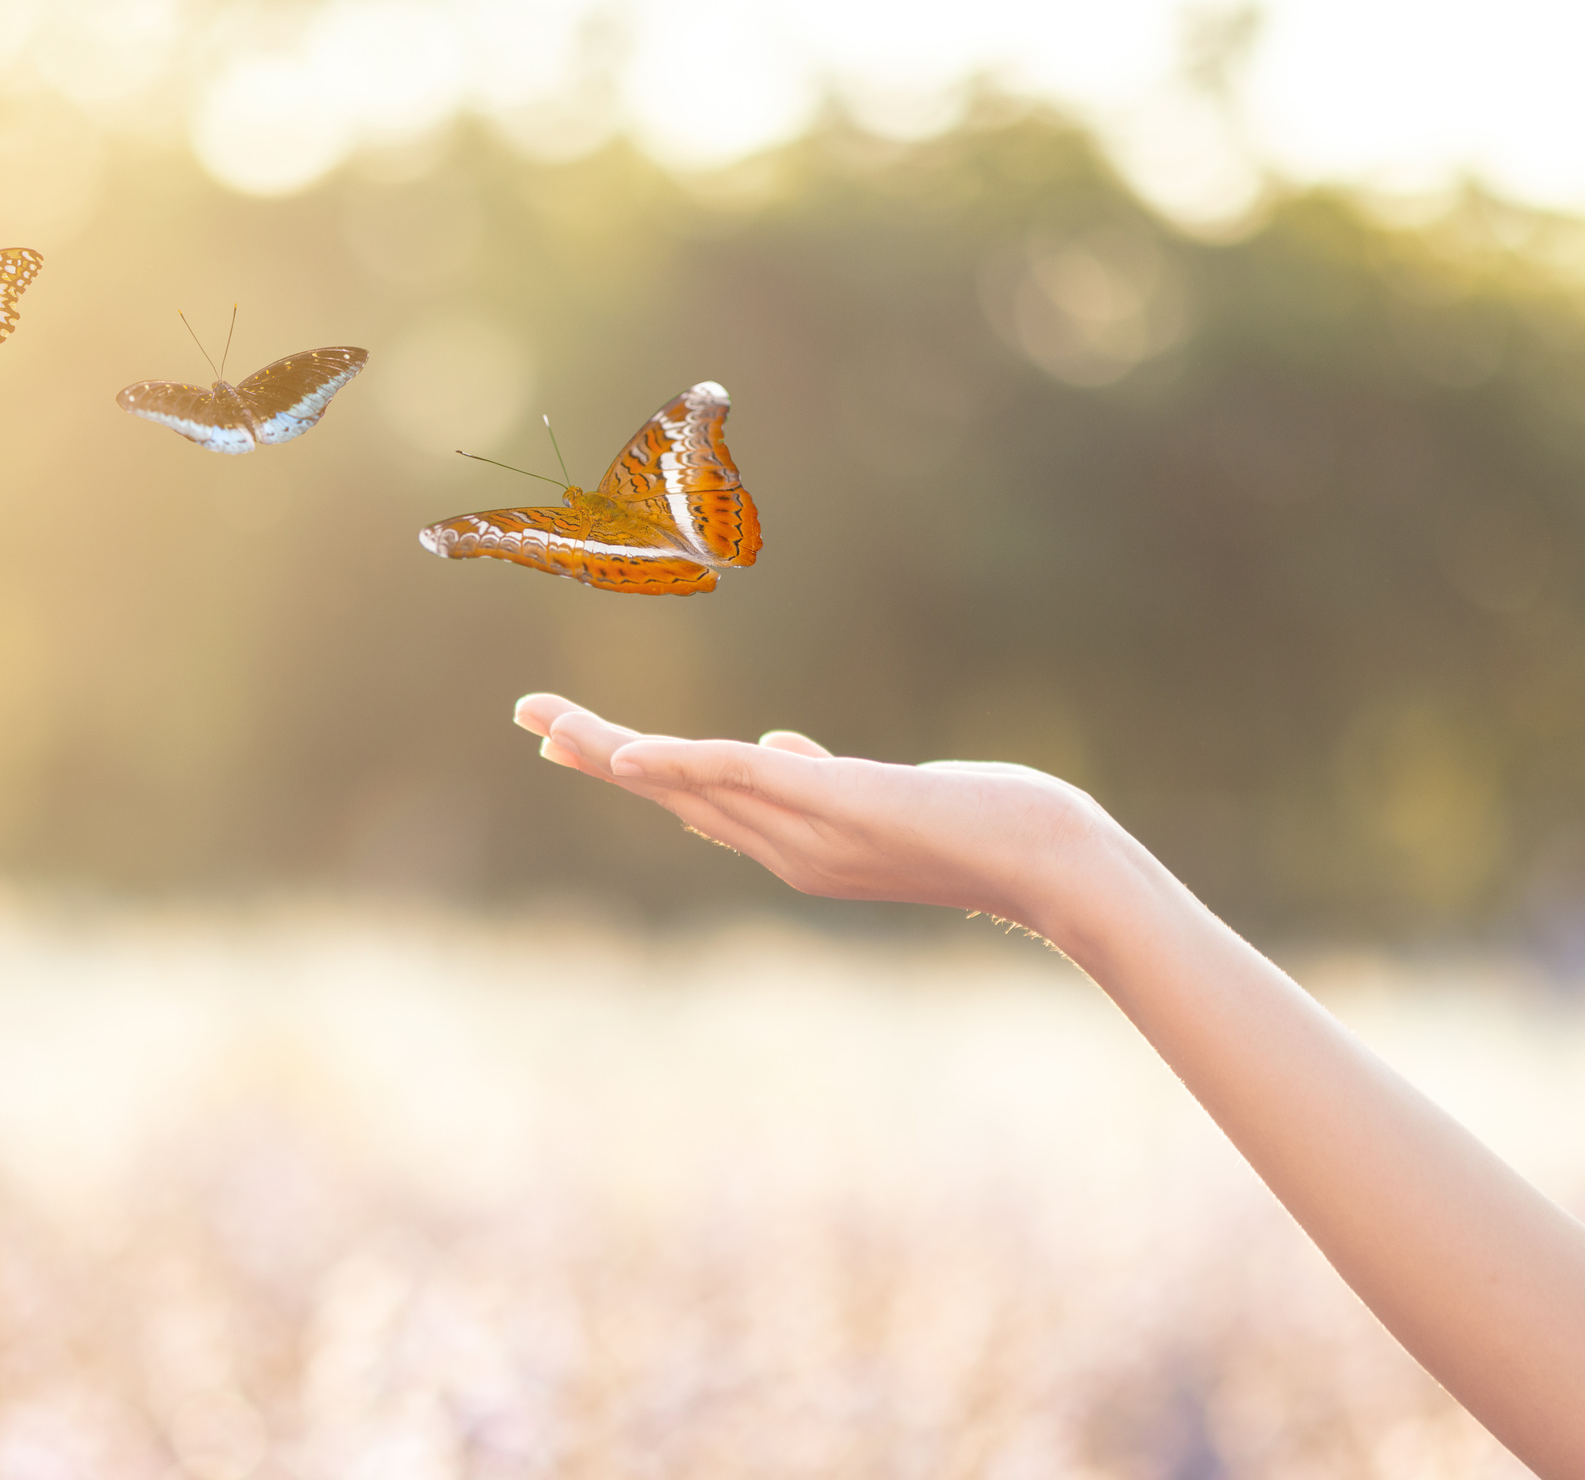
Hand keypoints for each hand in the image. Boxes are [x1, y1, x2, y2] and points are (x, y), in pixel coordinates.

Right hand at [514, 692, 1125, 938]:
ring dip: (614, 750)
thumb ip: (826, 777)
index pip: (695, 799)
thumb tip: (782, 746)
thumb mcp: (891, 797)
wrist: (1056, 865)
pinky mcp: (838, 804)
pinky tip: (632, 752)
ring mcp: (809, 831)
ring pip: (690, 783)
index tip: (577, 741)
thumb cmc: (986, 829)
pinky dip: (681, 766)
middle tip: (528, 718)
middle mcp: (787, 847)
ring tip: (552, 724)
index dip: (630, 766)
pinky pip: (742, 782)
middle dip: (596, 753)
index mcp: (794, 843)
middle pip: (670, 793)